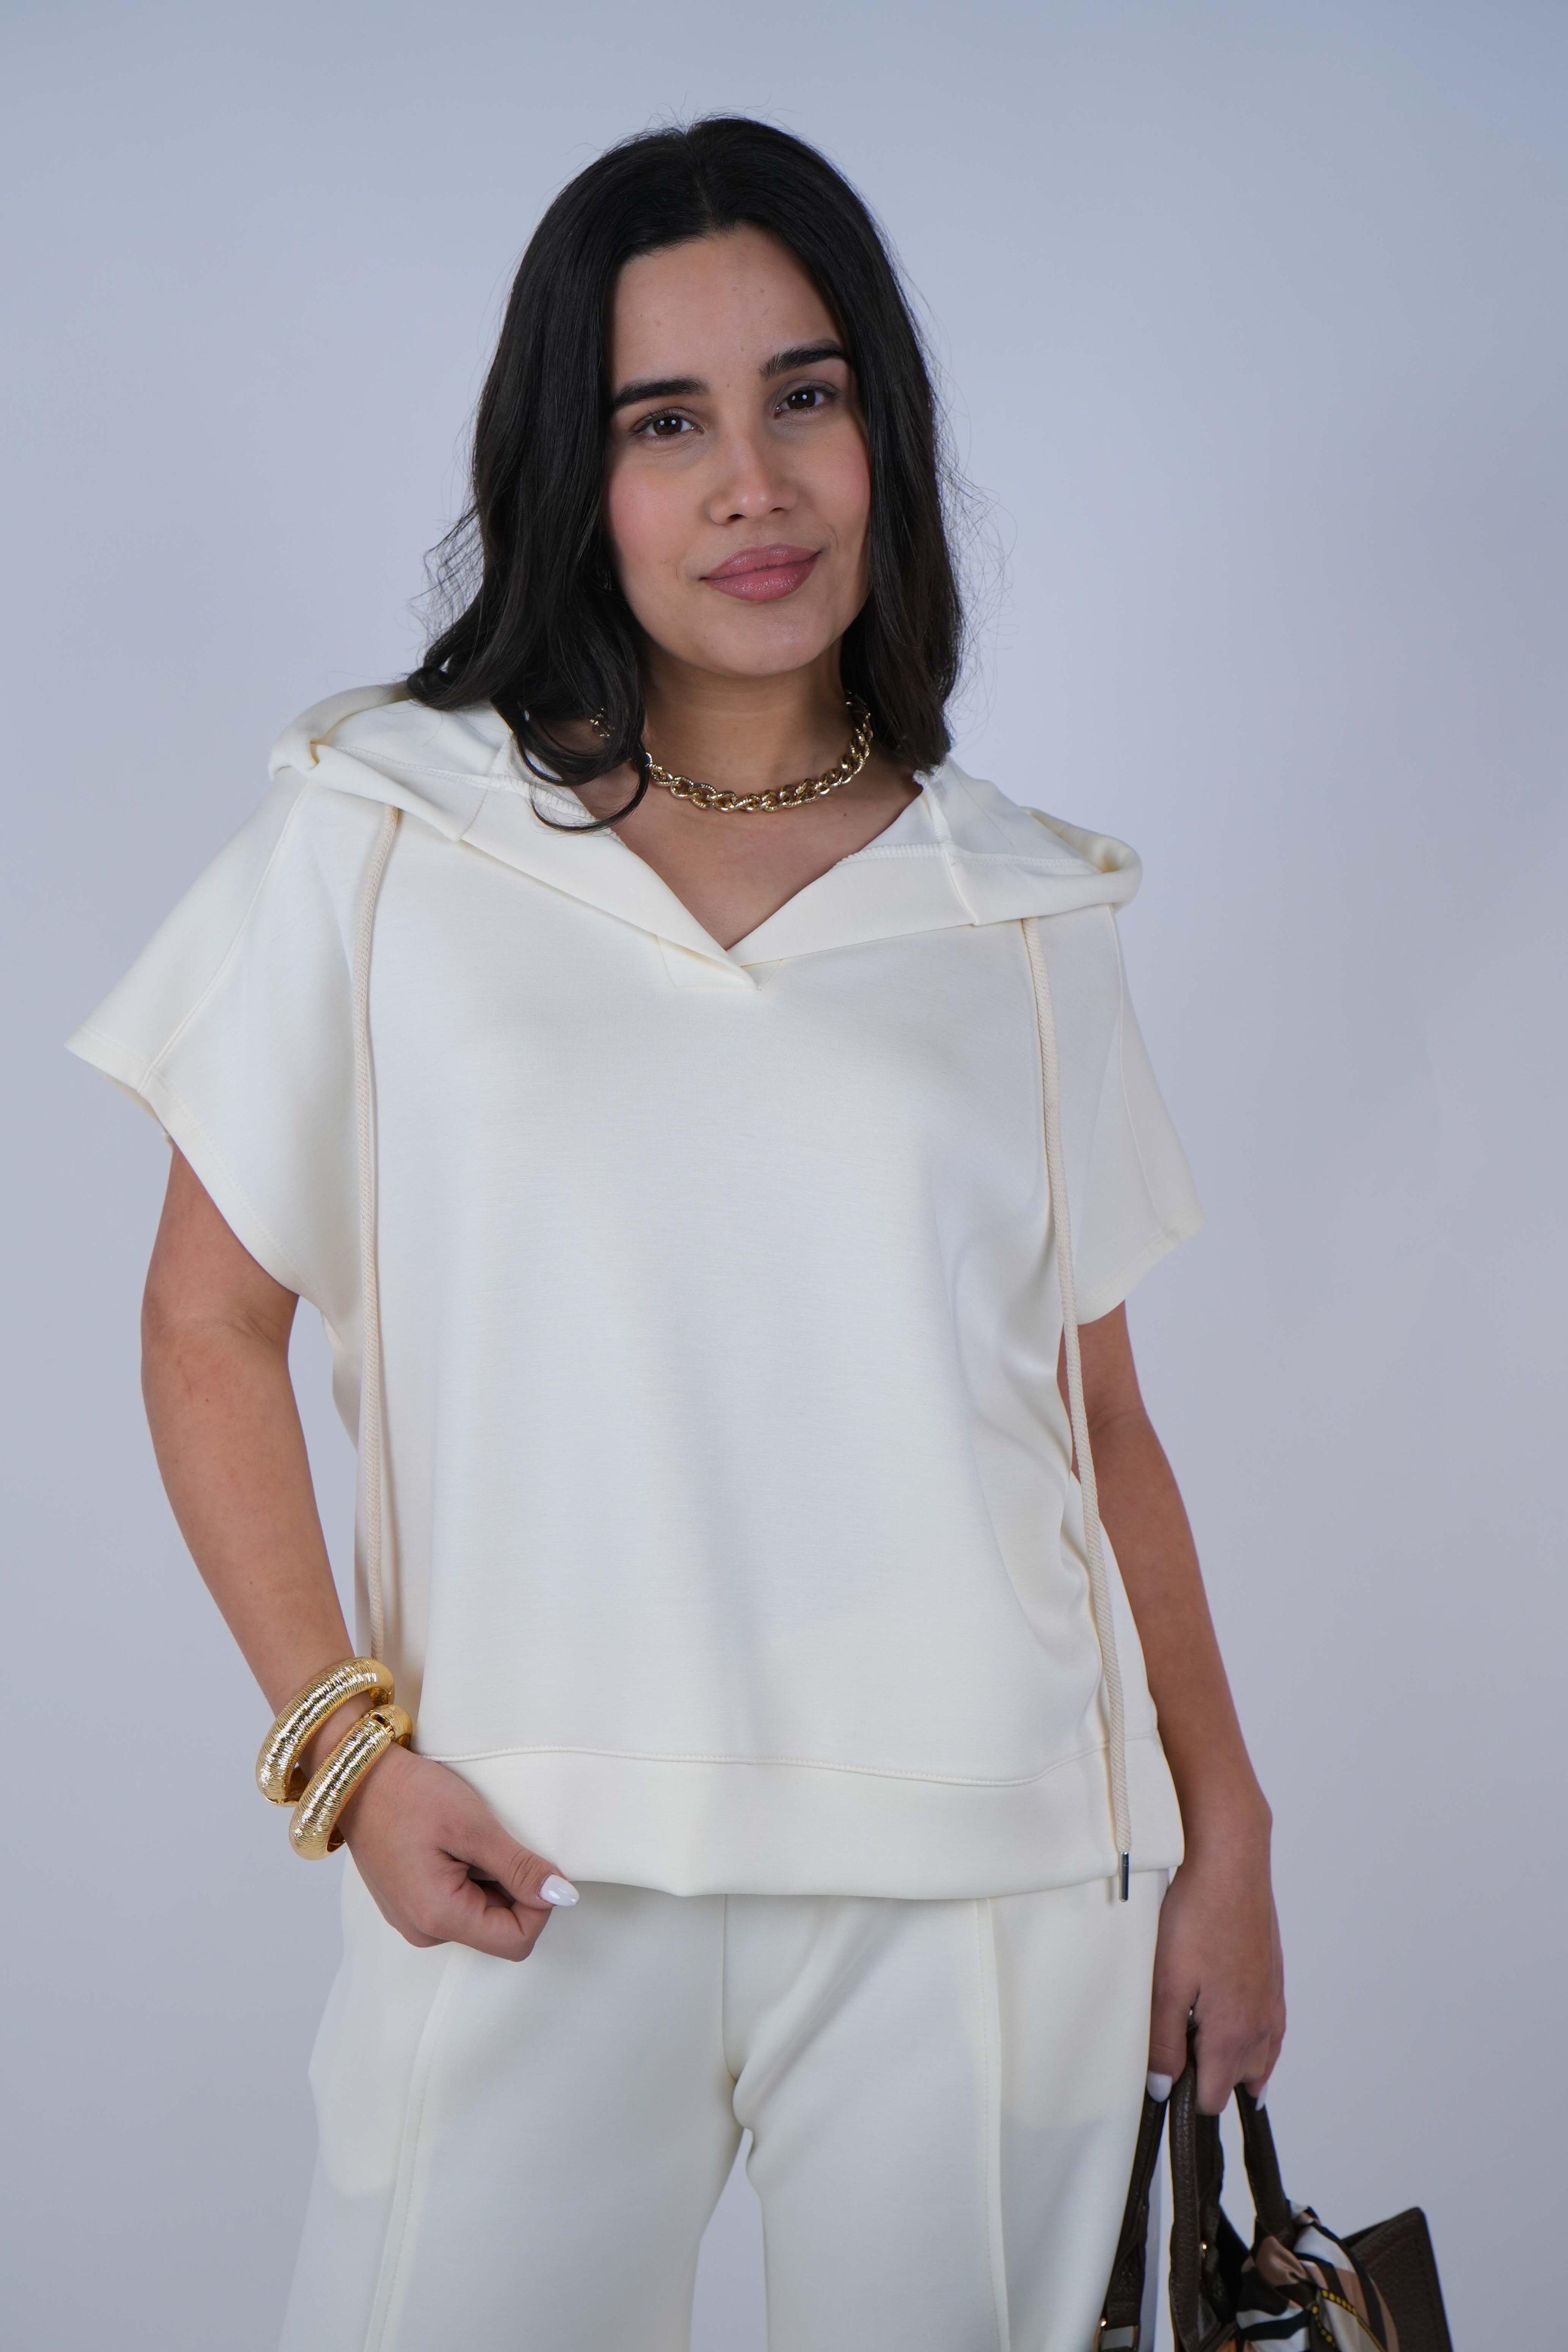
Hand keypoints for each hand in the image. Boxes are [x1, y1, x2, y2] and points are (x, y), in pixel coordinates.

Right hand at [337, 1743, 576, 1959]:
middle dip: (512, 1888)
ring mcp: (413, 1920)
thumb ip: (519, 1867)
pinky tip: (454, 1845)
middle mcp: (423, 1932)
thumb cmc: (408, 1795)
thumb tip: (562, 1896)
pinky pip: (457, 1904)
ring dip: (490, 1880)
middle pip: (499, 1930)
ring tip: (468, 1839)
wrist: (355, 1777)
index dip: (538, 1904)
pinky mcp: (409, 1905)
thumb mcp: (473, 1826)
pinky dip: (469, 1877)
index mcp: (439, 1918)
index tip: (529, 1861)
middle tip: (493, 1841)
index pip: (517, 1941)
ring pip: (480, 1916)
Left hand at [1149, 1807, 1284, 2113]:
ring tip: (1197, 2034)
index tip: (1163, 2077)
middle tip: (1175, 2043)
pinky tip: (1227, 2015)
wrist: (1231, 1862)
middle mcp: (1262, 2024)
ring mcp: (1272, 2000)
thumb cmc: (1196, 1916)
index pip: (1213, 2098)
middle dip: (1208, 2075)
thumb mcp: (1165, 1982)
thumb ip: (1163, 2041)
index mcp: (1234, 2034)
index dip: (1185, 2096)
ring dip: (1231, 2056)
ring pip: (1258, 2056)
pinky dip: (1249, 2034)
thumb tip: (1162, 2088)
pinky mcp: (1274, 1977)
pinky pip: (1268, 2027)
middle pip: (1238, 2081)